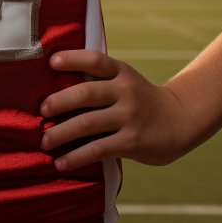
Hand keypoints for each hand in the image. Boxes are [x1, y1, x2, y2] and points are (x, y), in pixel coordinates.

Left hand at [40, 50, 191, 169]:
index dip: (73, 58)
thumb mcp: (126, 80)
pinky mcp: (132, 142)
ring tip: (44, 142)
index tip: (52, 62)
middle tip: (41, 111)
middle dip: (60, 102)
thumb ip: (100, 80)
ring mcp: (129, 117)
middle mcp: (125, 91)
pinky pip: (98, 149)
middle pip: (87, 93)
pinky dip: (76, 157)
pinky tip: (61, 163)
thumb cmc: (140, 98)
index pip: (95, 60)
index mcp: (121, 71)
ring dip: (62, 133)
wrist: (180, 120)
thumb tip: (56, 87)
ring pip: (88, 123)